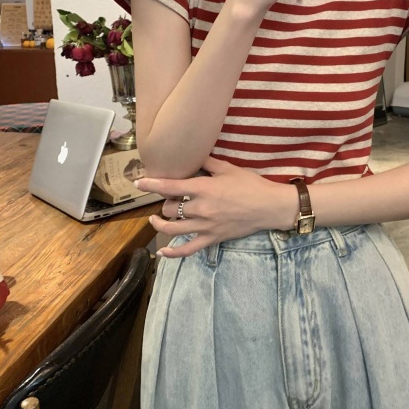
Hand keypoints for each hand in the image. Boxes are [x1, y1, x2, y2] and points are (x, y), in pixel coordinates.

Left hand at [135, 156, 296, 257]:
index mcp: (203, 189)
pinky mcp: (212, 238)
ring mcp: (205, 226)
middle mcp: (200, 209)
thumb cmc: (251, 185)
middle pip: (169, 209)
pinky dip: (173, 253)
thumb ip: (208, 163)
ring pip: (173, 229)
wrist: (269, 206)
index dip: (152, 184)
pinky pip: (188, 249)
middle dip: (163, 203)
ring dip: (159, 225)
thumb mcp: (229, 169)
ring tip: (155, 220)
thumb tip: (194, 156)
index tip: (139, 183)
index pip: (170, 187)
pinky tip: (162, 252)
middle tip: (167, 198)